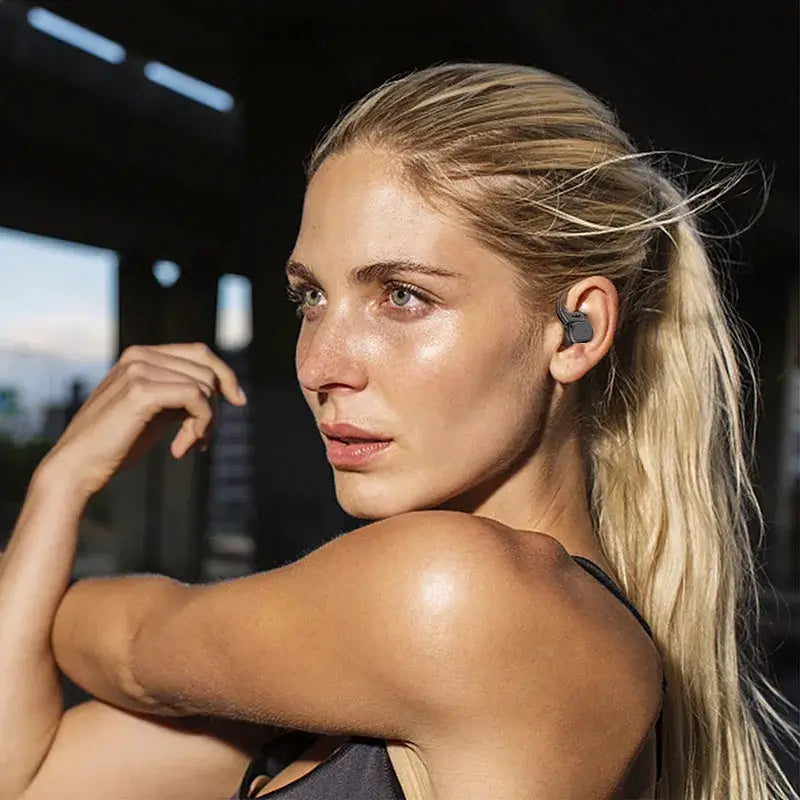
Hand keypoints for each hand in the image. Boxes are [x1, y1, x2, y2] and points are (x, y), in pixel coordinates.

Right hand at [37, 343, 246, 497]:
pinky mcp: (141, 390)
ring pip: (205, 386)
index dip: (226, 375)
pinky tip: (180, 449)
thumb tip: (222, 388)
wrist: (78, 466)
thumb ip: (181, 394)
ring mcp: (139, 369)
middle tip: (201, 441)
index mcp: (141, 355)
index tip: (239, 401)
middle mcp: (139, 355)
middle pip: (207, 370)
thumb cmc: (117, 443)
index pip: (200, 353)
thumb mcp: (157, 411)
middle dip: (214, 408)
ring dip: (206, 423)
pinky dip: (200, 426)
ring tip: (188, 446)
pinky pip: (196, 399)